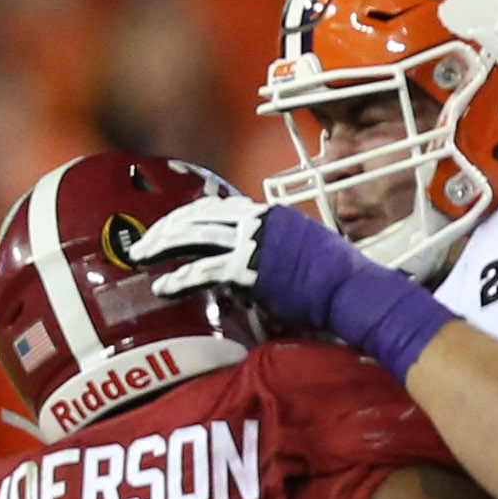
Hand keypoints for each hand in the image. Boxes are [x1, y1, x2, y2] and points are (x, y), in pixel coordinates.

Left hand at [144, 195, 459, 380]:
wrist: (355, 292)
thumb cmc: (338, 282)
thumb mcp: (303, 253)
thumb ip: (273, 253)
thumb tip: (252, 269)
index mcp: (269, 213)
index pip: (216, 206)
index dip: (187, 216)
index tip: (169, 227)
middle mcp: (257, 220)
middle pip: (197, 216)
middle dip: (164, 229)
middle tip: (142, 244)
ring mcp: (251, 242)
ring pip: (192, 236)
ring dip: (161, 247)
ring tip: (141, 259)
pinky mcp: (248, 268)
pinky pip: (202, 269)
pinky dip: (178, 277)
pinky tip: (162, 286)